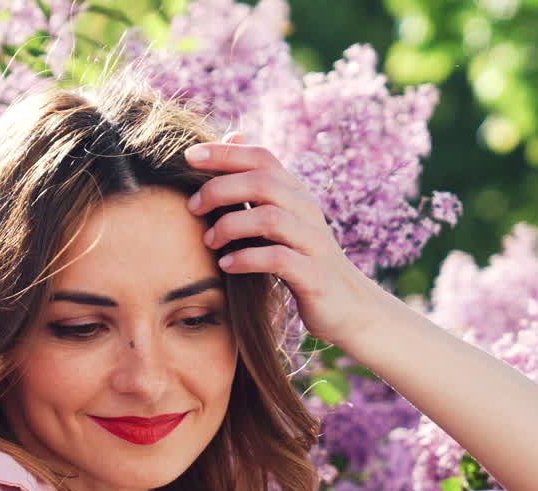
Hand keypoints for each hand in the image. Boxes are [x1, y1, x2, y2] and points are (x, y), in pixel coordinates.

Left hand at [184, 131, 385, 347]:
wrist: (349, 306)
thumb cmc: (302, 259)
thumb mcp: (281, 218)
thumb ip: (256, 185)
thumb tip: (232, 136)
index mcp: (296, 194)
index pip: (262, 158)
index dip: (225, 153)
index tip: (188, 155)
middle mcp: (307, 211)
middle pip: (263, 183)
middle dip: (220, 190)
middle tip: (192, 207)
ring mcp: (313, 242)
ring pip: (270, 218)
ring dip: (231, 226)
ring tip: (209, 241)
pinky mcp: (314, 275)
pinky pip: (278, 259)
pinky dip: (247, 259)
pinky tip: (226, 265)